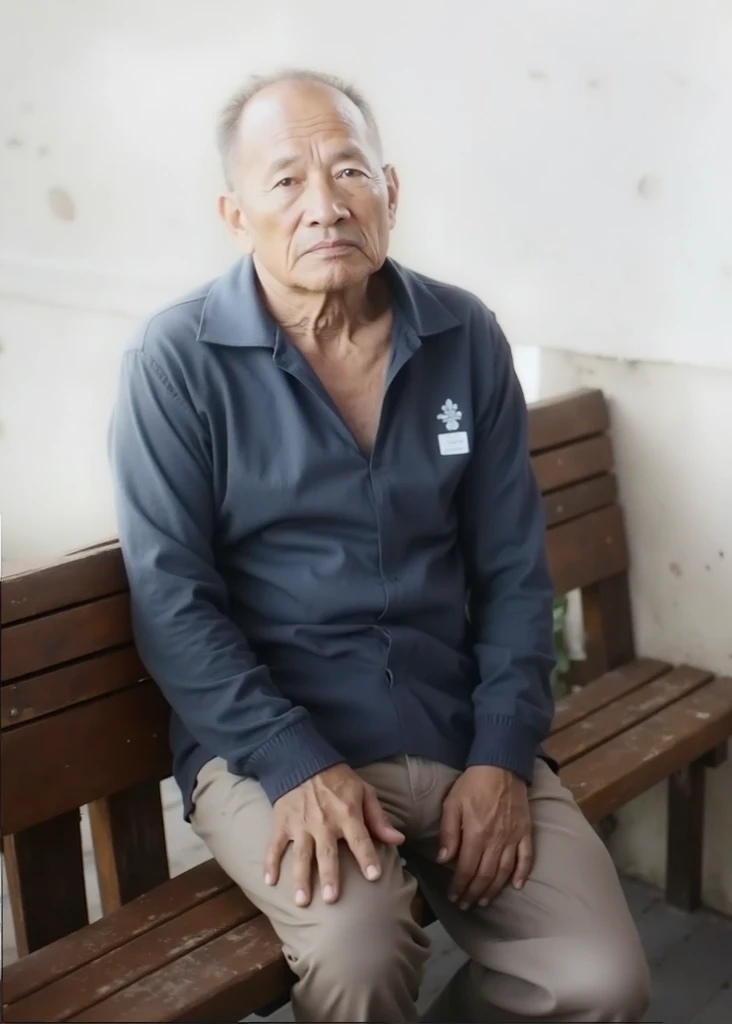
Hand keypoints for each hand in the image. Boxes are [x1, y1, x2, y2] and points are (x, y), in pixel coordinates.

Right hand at [264, 764, 404, 907]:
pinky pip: (275, 845)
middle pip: (327, 853)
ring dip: (301, 877)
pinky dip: (270, 862)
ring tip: (301, 901)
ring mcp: (301, 824)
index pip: (360, 839)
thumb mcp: (364, 791)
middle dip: (329, 876)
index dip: (368, 857)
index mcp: (347, 813)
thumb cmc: (338, 780)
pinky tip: (269, 881)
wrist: (304, 760)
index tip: (375, 877)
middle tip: (331, 899)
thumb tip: (398, 839)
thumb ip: (379, 818)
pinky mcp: (282, 823)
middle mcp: (324, 821)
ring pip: (301, 854)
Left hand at [438, 765, 532, 909]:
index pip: (466, 869)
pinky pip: (526, 858)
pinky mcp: (526, 832)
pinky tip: (517, 886)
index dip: (459, 886)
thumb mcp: (452, 804)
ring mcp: (513, 837)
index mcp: (475, 834)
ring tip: (485, 901)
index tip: (454, 897)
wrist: (501, 765)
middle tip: (466, 905)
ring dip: (494, 889)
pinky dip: (522, 874)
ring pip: (504, 871)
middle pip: (485, 875)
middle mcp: (496, 841)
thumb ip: (448, 833)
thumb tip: (443, 860)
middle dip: (474, 893)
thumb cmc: (472, 784)